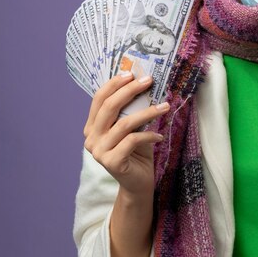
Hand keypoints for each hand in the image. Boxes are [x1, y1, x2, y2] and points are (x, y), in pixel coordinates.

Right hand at [83, 72, 169, 196]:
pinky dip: (149, 135)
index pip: (99, 99)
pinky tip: (159, 135)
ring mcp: (99, 151)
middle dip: (130, 91)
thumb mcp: (132, 128)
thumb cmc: (136, 152)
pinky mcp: (111, 162)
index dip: (114, 84)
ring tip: (165, 107)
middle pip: (109, 107)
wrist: (138, 182)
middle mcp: (91, 138)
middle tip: (149, 81)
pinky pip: (133, 140)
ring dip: (147, 112)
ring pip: (124, 123)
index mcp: (92, 127)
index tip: (132, 74)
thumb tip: (143, 84)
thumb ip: (131, 111)